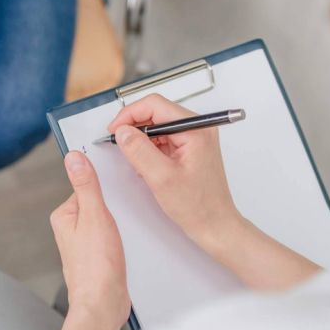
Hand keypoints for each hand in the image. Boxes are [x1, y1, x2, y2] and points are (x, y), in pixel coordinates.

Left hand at [50, 151, 130, 329]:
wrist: (103, 304)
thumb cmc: (96, 267)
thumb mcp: (94, 216)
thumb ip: (86, 185)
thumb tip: (74, 158)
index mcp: (64, 216)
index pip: (86, 185)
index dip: (104, 186)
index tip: (116, 188)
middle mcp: (71, 228)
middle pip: (97, 201)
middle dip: (113, 206)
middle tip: (120, 217)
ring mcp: (83, 242)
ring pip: (106, 219)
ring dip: (118, 223)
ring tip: (121, 233)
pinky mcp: (97, 254)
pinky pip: (110, 234)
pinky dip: (121, 236)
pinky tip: (125, 244)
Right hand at [108, 94, 242, 246]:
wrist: (214, 224)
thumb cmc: (198, 206)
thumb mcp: (161, 178)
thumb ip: (139, 151)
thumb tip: (123, 131)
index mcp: (196, 129)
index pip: (155, 105)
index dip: (130, 114)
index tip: (115, 129)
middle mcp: (197, 128)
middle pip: (155, 113)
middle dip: (134, 128)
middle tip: (119, 144)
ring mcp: (194, 137)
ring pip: (157, 126)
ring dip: (142, 141)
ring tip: (137, 162)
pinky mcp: (189, 148)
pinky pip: (163, 139)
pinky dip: (149, 150)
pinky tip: (147, 167)